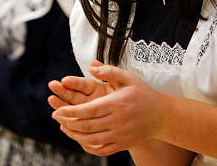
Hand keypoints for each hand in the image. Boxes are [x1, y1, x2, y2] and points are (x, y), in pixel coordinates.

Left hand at [48, 60, 167, 154]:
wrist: (161, 115)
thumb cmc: (142, 93)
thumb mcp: (128, 77)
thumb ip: (110, 71)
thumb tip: (92, 66)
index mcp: (117, 103)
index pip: (89, 110)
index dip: (71, 112)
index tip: (58, 110)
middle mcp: (117, 121)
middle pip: (87, 126)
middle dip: (67, 122)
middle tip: (55, 116)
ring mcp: (120, 135)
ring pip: (91, 139)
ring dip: (74, 135)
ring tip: (63, 127)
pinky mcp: (122, 145)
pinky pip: (101, 150)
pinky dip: (87, 147)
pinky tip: (79, 139)